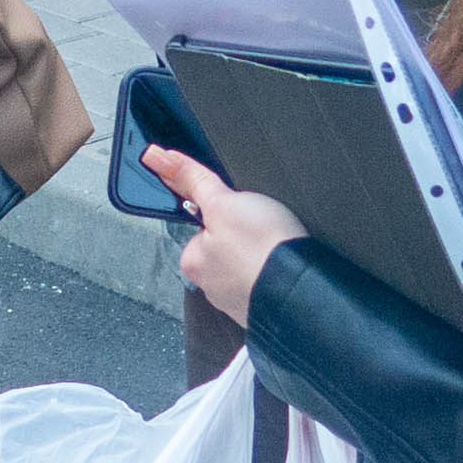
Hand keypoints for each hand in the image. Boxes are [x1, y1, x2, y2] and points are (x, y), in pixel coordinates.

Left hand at [155, 148, 306, 327]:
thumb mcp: (223, 201)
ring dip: (262, 254)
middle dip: (244, 234)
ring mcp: (240, 300)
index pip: (202, 226)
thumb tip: (157, 157)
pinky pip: (267, 280)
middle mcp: (211, 286)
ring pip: (248, 263)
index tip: (244, 212)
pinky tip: (286, 263)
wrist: (305, 289)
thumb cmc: (262, 249)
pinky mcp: (265, 306)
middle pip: (225, 245)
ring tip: (277, 246)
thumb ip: (192, 180)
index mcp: (193, 261)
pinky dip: (275, 270)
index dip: (225, 212)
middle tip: (263, 228)